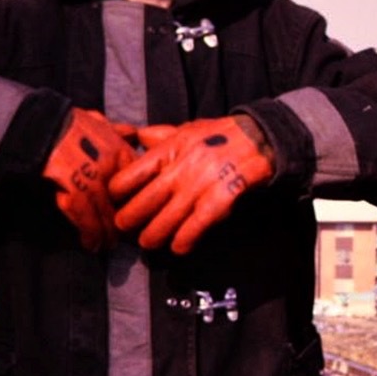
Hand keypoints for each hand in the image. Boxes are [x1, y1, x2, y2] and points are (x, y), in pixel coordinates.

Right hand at [42, 107, 138, 251]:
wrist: (38, 126)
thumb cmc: (64, 123)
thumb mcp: (96, 121)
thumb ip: (115, 129)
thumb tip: (132, 133)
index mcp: (117, 150)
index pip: (133, 184)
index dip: (133, 200)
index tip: (132, 212)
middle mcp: (109, 167)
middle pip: (120, 202)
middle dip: (120, 222)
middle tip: (119, 238)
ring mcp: (92, 180)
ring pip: (105, 214)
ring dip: (105, 233)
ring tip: (105, 246)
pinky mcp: (73, 191)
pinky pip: (86, 218)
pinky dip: (89, 234)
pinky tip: (90, 244)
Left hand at [109, 115, 275, 254]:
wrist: (261, 137)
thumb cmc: (220, 135)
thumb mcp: (187, 129)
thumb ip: (161, 136)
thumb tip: (134, 137)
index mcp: (170, 149)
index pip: (131, 175)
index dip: (117, 192)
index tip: (115, 201)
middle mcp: (183, 168)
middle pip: (144, 202)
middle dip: (129, 220)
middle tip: (123, 229)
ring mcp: (202, 185)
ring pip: (167, 220)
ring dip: (153, 236)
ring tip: (148, 242)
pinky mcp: (222, 199)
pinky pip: (197, 226)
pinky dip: (184, 240)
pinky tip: (179, 247)